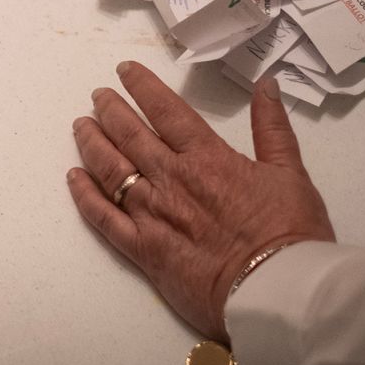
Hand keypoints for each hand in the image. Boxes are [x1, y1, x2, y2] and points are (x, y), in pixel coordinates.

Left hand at [66, 61, 334, 340]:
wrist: (278, 292)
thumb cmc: (290, 235)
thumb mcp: (290, 172)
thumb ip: (273, 127)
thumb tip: (268, 84)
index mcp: (206, 159)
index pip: (166, 111)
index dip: (142, 87)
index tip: (125, 72)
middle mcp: (172, 180)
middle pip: (130, 135)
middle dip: (110, 110)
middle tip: (97, 97)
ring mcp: (152, 214)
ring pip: (110, 169)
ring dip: (92, 143)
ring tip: (80, 126)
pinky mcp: (142, 249)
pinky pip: (103, 217)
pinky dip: (84, 195)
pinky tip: (74, 178)